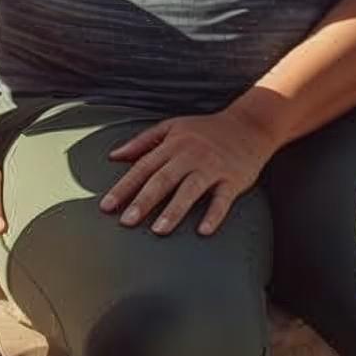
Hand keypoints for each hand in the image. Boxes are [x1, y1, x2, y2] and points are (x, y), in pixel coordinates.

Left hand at [104, 109, 277, 237]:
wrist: (250, 125)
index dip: (124, 187)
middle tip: (126, 222)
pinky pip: (223, 199)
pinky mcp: (233, 179)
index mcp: (172, 144)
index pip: (143, 167)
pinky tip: (203, 231)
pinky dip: (214, 214)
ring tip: (158, 231)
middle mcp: (190, 155)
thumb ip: (142, 142)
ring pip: (190, 189)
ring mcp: (212, 167)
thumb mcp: (172, 127)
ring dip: (174, 210)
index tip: (106, 207)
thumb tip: (113, 156)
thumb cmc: (205, 130)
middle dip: (143, 201)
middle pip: (163, 180)